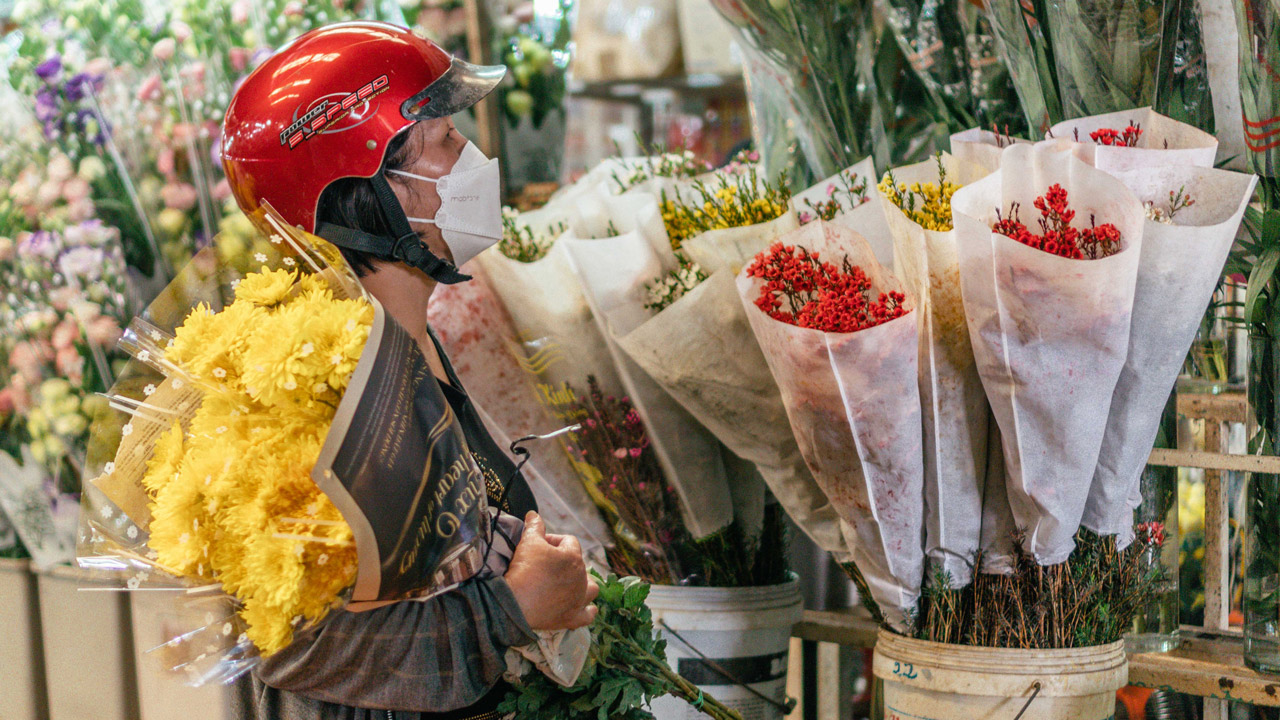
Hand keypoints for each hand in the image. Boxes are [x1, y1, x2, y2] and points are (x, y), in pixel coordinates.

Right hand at [505, 511, 598, 630]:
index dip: (553, 540)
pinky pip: (588, 615)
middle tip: (545, 565)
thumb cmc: (524, 569)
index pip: (569, 541)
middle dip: (565, 562)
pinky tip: (582, 608)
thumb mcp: (528, 542)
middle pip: (579, 564)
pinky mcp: (573, 618)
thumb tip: (533, 514)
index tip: (539, 545)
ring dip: (584, 585)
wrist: (514, 602)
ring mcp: (579, 599)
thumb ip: (534, 526)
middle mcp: (581, 578)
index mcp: (573, 558)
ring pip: (592, 589)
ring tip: (569, 584)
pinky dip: (587, 611)